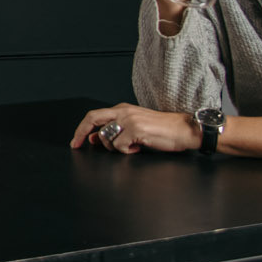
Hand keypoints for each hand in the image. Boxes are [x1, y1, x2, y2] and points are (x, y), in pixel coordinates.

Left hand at [71, 103, 199, 154]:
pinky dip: (127, 151)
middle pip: (92, 118)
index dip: (82, 128)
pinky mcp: (136, 129)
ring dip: (115, 147)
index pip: (94, 115)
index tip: (76, 141)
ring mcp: (129, 119)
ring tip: (131, 147)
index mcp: (122, 109)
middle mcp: (123, 111)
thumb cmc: (162, 130)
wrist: (184, 129)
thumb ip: (115, 130)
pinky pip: (120, 145)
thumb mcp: (135, 128)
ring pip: (106, 137)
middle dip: (80, 132)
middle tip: (76, 145)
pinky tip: (139, 148)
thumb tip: (95, 138)